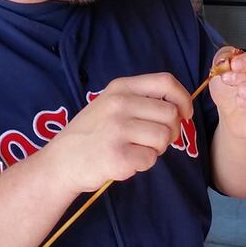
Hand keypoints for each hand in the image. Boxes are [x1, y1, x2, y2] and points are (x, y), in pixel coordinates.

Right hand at [44, 73, 192, 193]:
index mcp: (120, 88)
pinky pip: (150, 159)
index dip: (183, 99)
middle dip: (170, 131)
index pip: (166, 82)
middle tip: (152, 140)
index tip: (185, 114)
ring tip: (134, 149)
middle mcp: (119, 104)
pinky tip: (124, 161)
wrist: (60, 162)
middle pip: (171, 114)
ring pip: (164, 138)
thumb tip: (181, 108)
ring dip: (156, 149)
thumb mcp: (110, 103)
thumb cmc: (92, 134)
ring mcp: (117, 129)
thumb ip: (141, 100)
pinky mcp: (117, 155)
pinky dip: (143, 164)